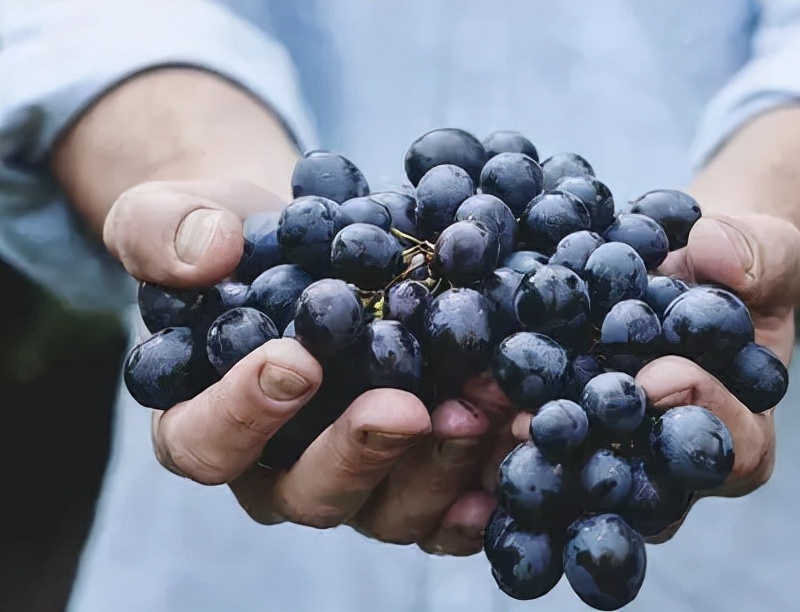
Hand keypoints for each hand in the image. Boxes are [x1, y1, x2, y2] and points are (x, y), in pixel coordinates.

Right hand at [105, 179, 516, 554]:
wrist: (310, 244)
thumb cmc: (232, 239)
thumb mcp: (174, 215)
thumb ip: (163, 231)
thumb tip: (208, 253)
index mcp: (203, 422)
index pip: (205, 443)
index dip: (243, 414)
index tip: (296, 361)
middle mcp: (279, 469)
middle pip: (309, 493)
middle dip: (360, 452)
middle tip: (405, 407)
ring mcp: (355, 480)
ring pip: (389, 508)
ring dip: (440, 465)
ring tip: (484, 407)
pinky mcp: (416, 475)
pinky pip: (449, 507)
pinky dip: (486, 485)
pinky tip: (519, 446)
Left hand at [510, 212, 799, 540]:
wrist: (679, 269)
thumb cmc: (734, 270)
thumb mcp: (767, 251)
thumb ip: (759, 256)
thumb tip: (715, 251)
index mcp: (741, 435)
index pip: (732, 448)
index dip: (700, 413)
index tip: (659, 376)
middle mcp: (671, 468)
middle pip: (641, 486)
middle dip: (593, 453)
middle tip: (543, 422)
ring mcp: (611, 460)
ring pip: (575, 482)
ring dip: (529, 456)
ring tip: (485, 417)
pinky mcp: (559, 441)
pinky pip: (528, 452)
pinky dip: (490, 433)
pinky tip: (451, 408)